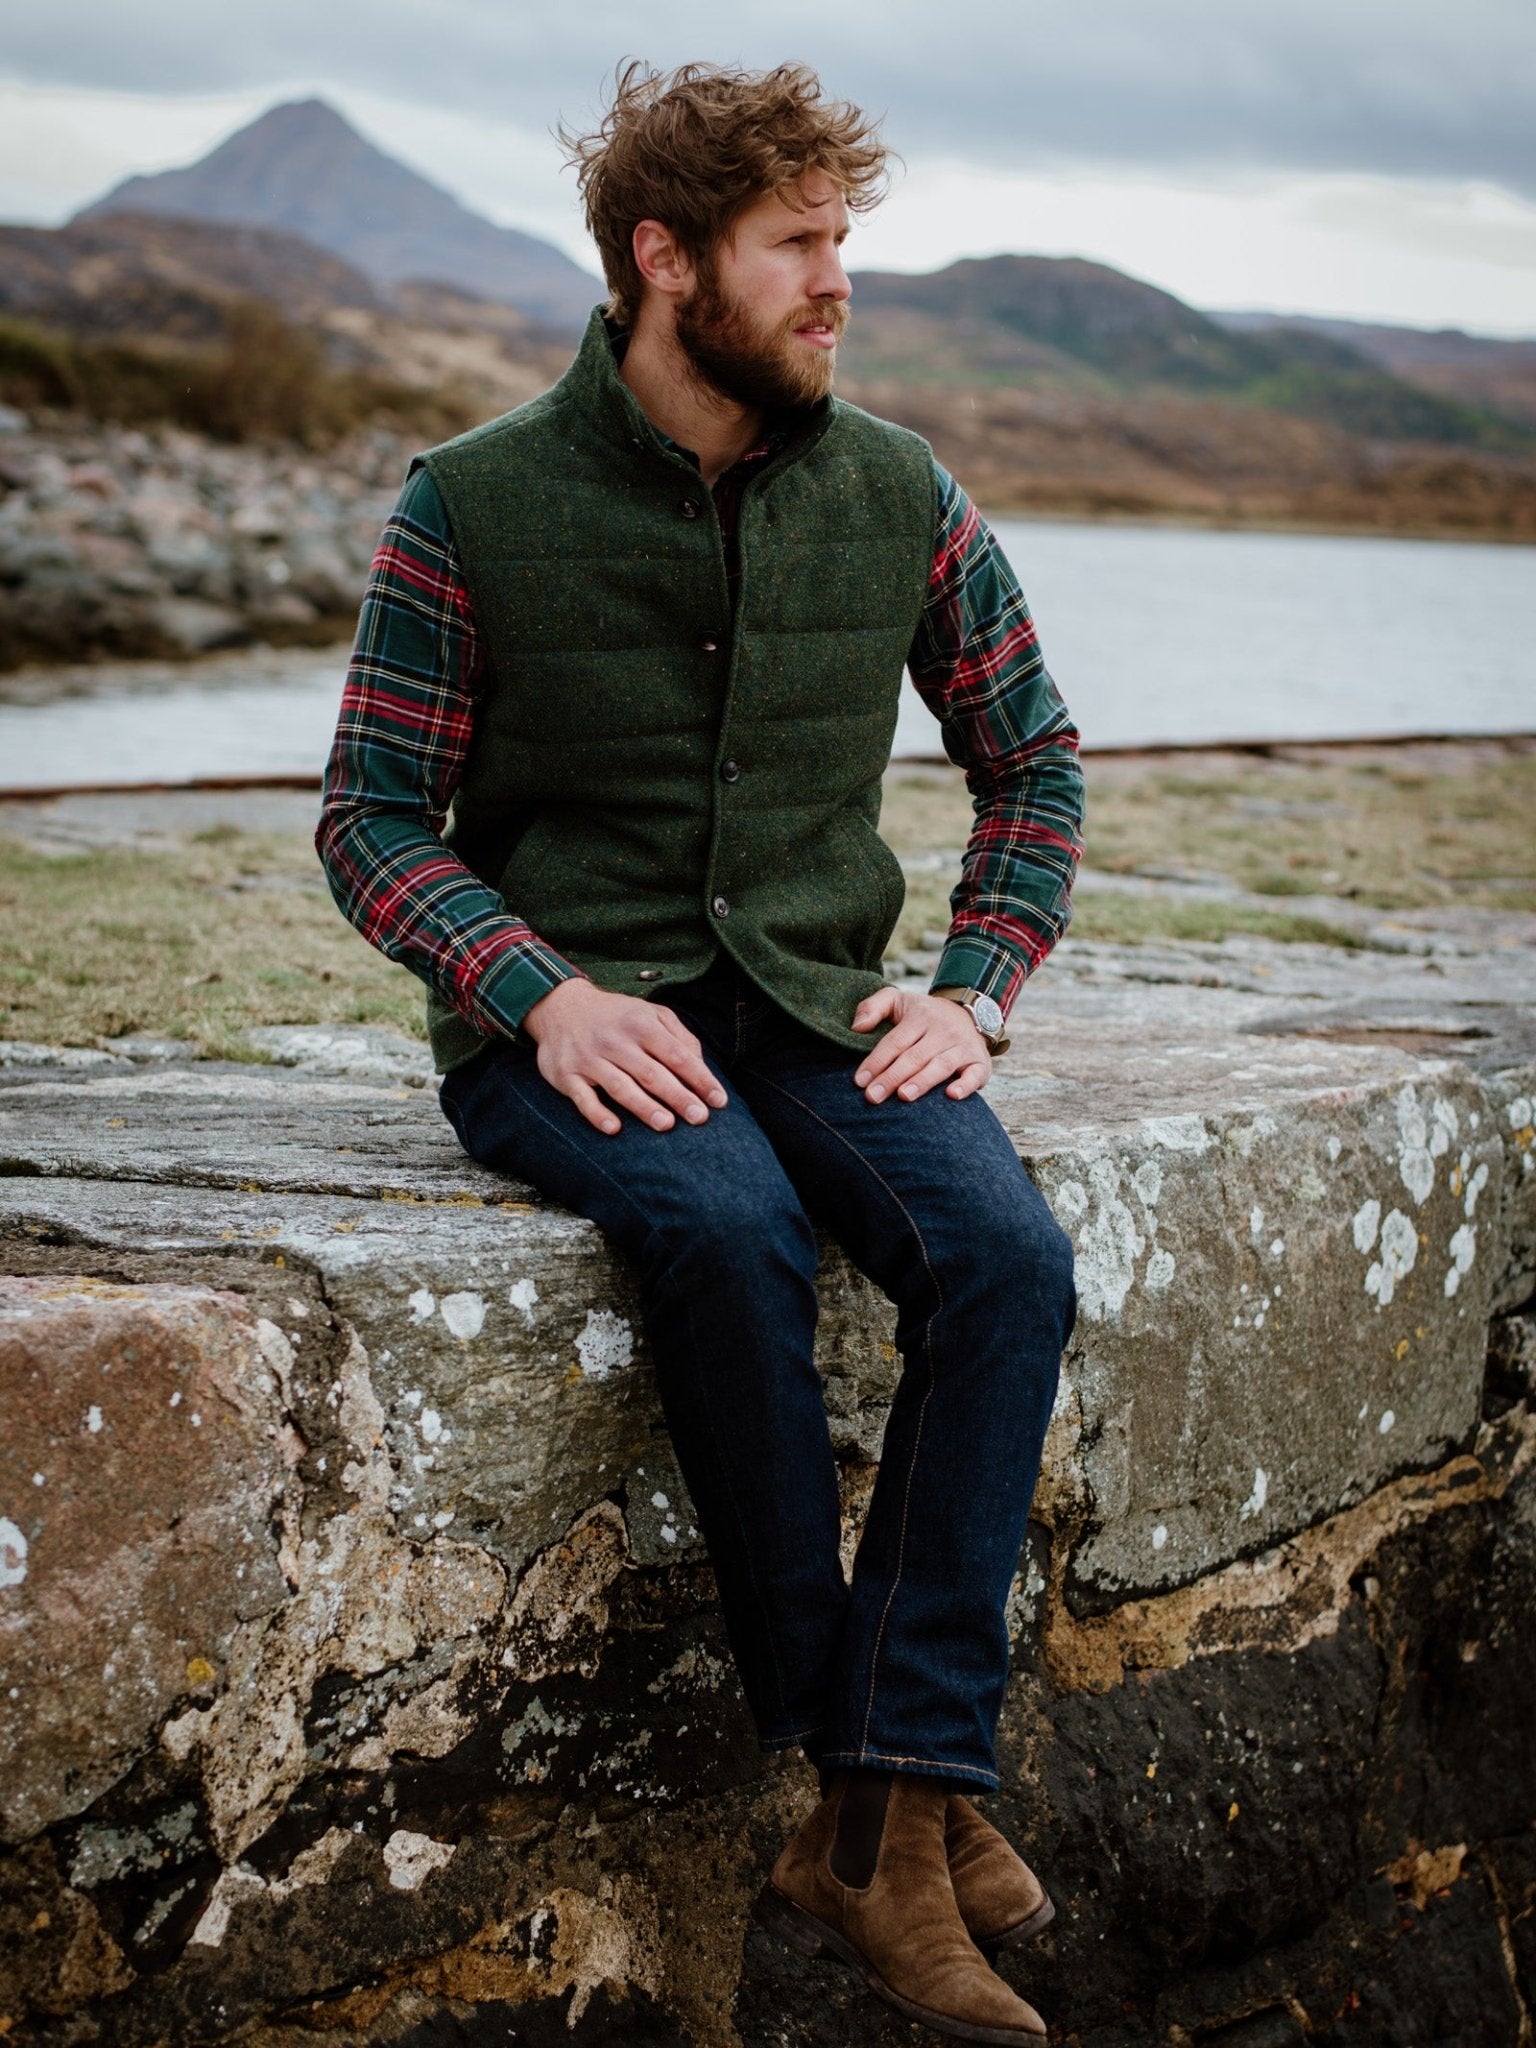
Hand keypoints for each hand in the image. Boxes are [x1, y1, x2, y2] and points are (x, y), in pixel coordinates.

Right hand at [521, 978, 727, 1135]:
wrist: (560, 1006)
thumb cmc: (617, 1017)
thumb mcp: (651, 1013)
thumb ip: (679, 1037)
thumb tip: (701, 1067)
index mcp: (641, 1025)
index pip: (677, 1055)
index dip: (700, 1078)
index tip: (719, 1100)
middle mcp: (616, 1041)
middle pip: (651, 1073)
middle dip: (678, 1096)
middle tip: (699, 1118)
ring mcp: (589, 1058)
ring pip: (620, 1086)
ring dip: (643, 1106)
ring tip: (666, 1124)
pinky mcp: (567, 1075)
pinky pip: (582, 1098)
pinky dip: (597, 1113)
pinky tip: (614, 1128)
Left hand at [849, 986, 991, 1104]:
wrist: (969, 1014)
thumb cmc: (923, 1015)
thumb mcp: (897, 1000)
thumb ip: (872, 1007)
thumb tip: (856, 1028)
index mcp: (920, 1017)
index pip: (895, 1042)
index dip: (876, 1061)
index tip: (859, 1081)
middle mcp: (943, 1031)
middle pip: (914, 1056)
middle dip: (892, 1077)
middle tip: (873, 1096)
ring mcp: (963, 1047)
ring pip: (940, 1065)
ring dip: (922, 1082)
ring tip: (903, 1096)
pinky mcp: (980, 1063)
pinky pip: (975, 1075)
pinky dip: (965, 1085)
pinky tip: (951, 1096)